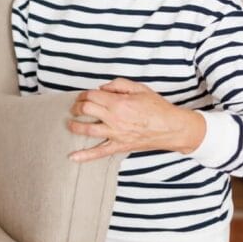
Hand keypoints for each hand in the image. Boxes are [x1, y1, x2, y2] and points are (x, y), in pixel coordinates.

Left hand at [66, 78, 205, 161]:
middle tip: (76, 107)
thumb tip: (102, 87)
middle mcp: (115, 118)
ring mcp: (116, 134)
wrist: (173, 128)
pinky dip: (85, 155)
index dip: (83, 94)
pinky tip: (72, 157)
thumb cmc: (158, 108)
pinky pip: (99, 152)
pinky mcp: (119, 146)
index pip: (92, 96)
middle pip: (86, 110)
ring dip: (75, 126)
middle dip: (77, 107)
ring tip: (70, 123)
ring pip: (88, 130)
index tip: (83, 96)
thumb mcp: (140, 88)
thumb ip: (118, 84)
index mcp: (119, 102)